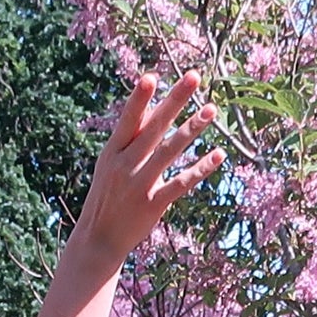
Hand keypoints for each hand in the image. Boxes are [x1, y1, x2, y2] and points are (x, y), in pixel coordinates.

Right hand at [65, 71, 221, 264]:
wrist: (98, 239)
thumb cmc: (108, 194)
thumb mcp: (110, 163)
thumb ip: (130, 137)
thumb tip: (153, 104)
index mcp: (112, 152)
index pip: (128, 120)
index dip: (139, 99)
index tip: (151, 76)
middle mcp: (125, 165)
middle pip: (153, 128)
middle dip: (174, 101)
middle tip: (194, 77)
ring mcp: (139, 185)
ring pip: (169, 151)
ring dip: (191, 128)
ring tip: (211, 109)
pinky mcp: (153, 204)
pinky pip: (181, 183)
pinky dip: (200, 169)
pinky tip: (218, 155)